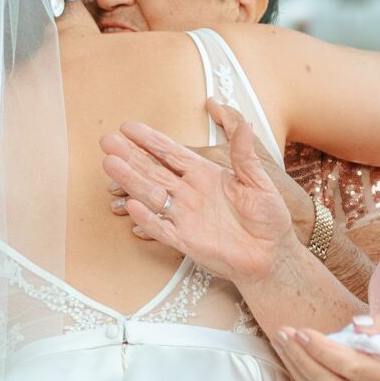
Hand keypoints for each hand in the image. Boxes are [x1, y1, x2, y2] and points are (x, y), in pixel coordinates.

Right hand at [100, 99, 296, 282]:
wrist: (272, 255)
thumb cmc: (268, 218)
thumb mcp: (259, 182)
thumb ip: (245, 155)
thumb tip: (246, 125)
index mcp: (204, 175)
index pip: (171, 153)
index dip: (150, 140)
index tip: (128, 127)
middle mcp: (189, 193)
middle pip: (153, 171)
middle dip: (130, 156)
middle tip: (107, 142)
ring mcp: (185, 217)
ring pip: (152, 196)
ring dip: (131, 181)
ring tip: (110, 165)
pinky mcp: (186, 242)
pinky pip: (162, 229)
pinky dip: (148, 219)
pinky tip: (132, 206)